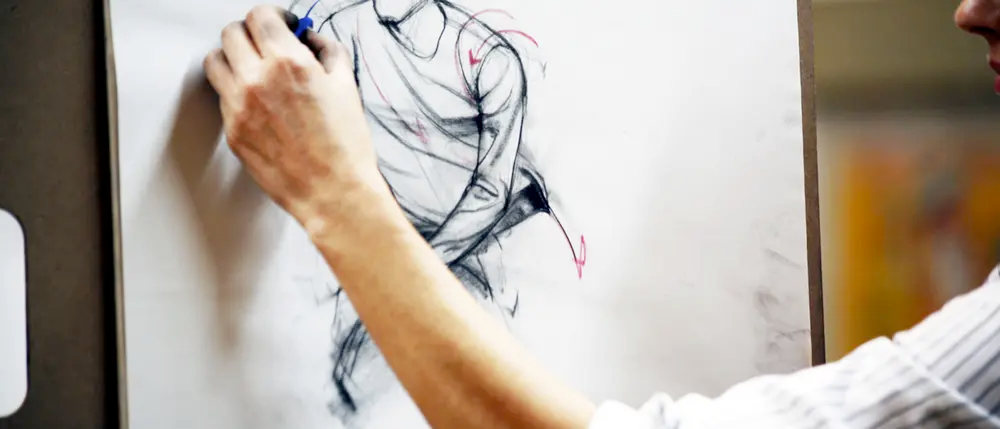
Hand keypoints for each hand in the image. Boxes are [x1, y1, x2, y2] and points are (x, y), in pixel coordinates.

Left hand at [203, 6, 385, 232]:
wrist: (333, 191)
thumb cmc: (344, 146)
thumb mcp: (347, 85)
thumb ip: (327, 50)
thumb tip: (310, 38)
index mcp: (288, 63)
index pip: (260, 16)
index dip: (273, 16)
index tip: (281, 24)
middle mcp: (257, 80)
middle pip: (231, 33)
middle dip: (250, 33)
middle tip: (264, 43)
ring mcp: (238, 107)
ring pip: (215, 62)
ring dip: (232, 58)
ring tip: (250, 68)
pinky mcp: (232, 131)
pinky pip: (222, 97)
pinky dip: (235, 92)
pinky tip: (257, 101)